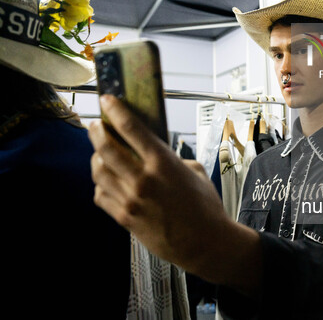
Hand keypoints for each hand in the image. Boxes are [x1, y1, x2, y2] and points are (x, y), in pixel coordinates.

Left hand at [88, 95, 261, 292]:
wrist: (205, 243)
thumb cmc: (205, 207)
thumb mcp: (196, 172)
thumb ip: (172, 159)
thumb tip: (154, 150)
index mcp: (164, 163)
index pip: (131, 129)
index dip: (115, 111)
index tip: (107, 100)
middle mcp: (143, 180)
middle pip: (106, 148)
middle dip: (96, 132)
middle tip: (96, 125)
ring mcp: (131, 200)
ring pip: (98, 171)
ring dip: (96, 158)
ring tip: (101, 153)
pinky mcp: (125, 218)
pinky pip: (101, 195)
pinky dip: (100, 184)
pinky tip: (108, 181)